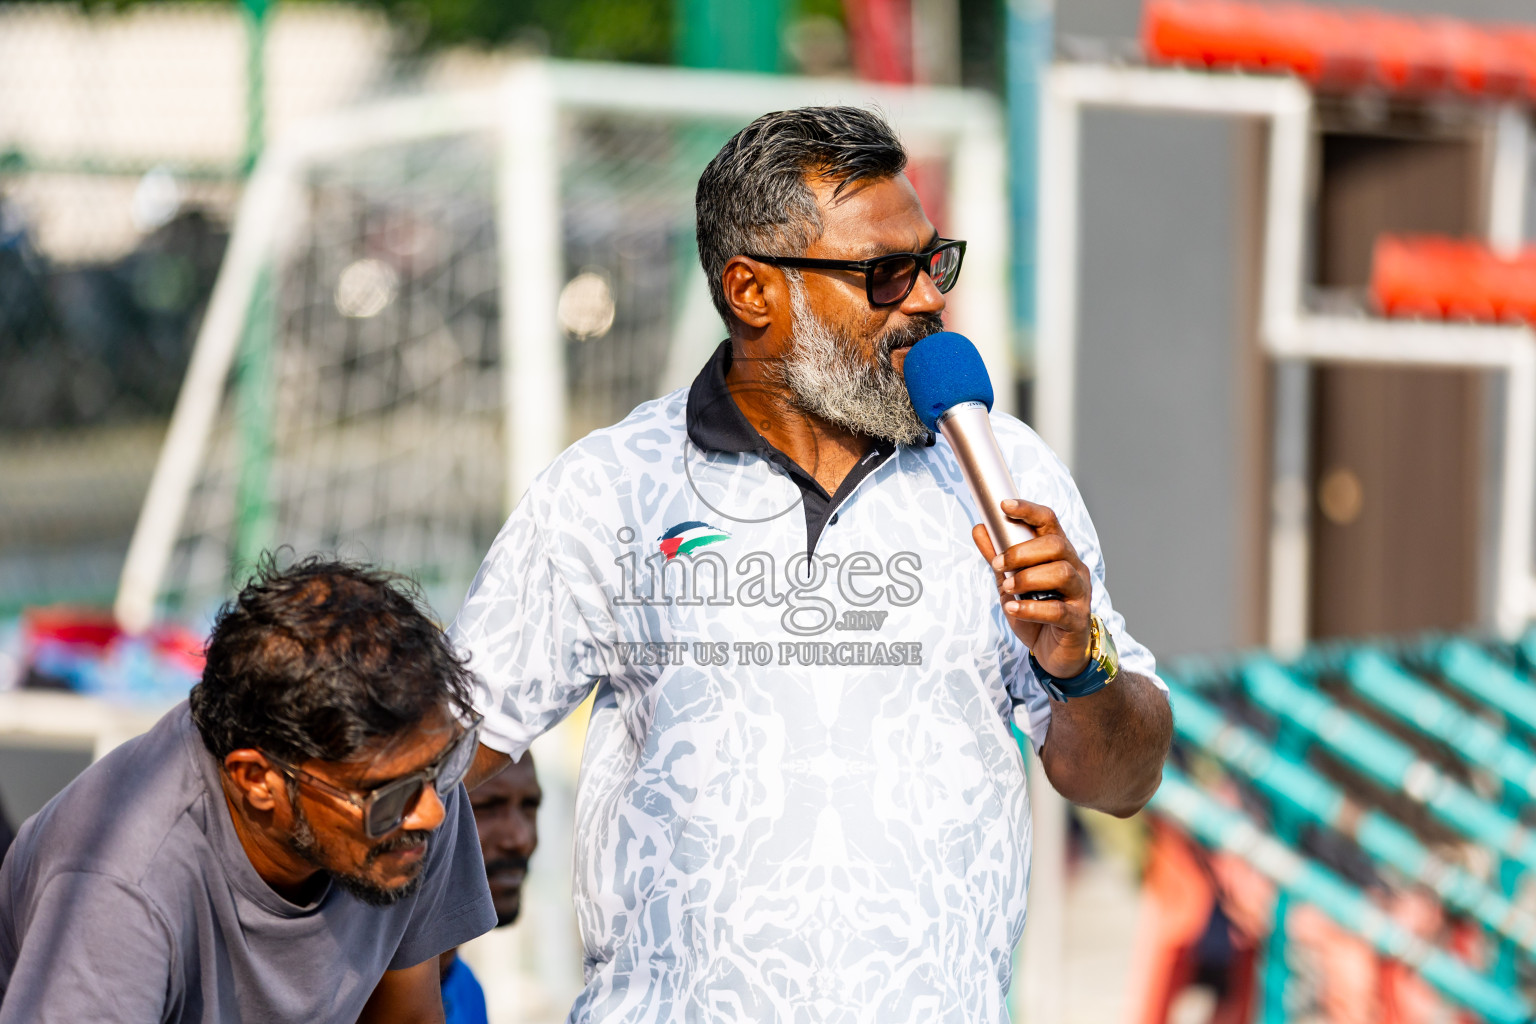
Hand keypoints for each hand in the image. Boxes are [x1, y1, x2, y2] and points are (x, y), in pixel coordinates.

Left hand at [971, 498, 1092, 678]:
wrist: (1057, 654)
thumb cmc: (1038, 612)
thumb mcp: (1011, 582)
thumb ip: (998, 556)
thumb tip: (980, 528)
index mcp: (1059, 554)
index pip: (1049, 522)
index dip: (1028, 510)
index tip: (1004, 505)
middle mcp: (1074, 569)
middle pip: (1056, 544)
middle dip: (1022, 552)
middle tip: (998, 565)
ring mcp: (1079, 594)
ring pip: (1061, 572)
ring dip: (1027, 578)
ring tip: (1007, 589)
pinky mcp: (1077, 620)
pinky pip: (1058, 610)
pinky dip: (1031, 608)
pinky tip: (1014, 609)